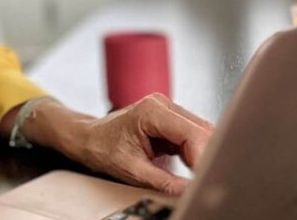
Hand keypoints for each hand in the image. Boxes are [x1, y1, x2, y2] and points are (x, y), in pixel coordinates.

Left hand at [80, 94, 212, 194]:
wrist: (89, 139)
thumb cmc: (103, 149)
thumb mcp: (133, 171)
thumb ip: (165, 183)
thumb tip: (190, 191)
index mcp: (152, 111)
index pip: (192, 133)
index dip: (204, 157)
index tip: (206, 178)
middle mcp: (163, 105)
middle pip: (202, 131)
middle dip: (206, 156)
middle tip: (205, 180)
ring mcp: (168, 110)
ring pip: (201, 133)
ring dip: (202, 155)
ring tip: (196, 176)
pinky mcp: (170, 120)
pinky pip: (192, 136)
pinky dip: (195, 153)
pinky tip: (189, 167)